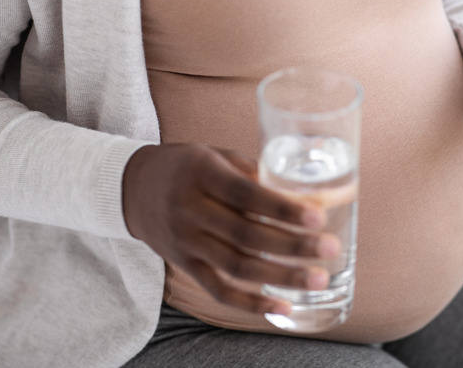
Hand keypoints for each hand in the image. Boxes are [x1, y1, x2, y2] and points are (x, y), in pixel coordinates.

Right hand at [122, 144, 339, 315]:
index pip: (246, 195)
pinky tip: (282, 308)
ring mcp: (185, 242)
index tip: (318, 216)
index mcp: (202, 174)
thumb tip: (306, 189)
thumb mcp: (215, 155)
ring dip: (281, 276)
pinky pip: (218, 289)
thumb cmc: (186, 166)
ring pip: (237, 266)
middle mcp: (190, 210)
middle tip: (330, 249)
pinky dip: (250, 303)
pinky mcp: (184, 265)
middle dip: (293, 245)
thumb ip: (255, 171)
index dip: (283, 208)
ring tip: (318, 280)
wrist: (132, 187)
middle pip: (246, 235)